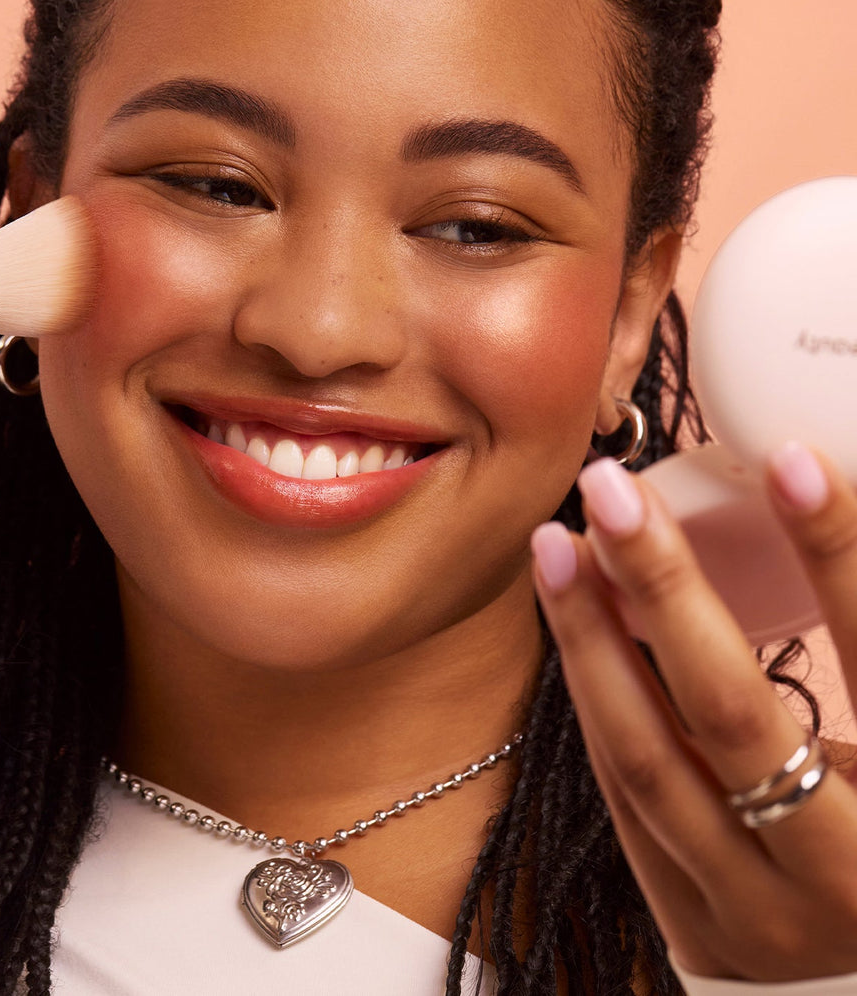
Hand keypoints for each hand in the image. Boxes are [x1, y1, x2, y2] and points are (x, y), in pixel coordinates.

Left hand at [531, 442, 856, 981]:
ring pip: (650, 760)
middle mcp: (838, 877)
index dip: (837, 556)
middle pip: (733, 713)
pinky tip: (573, 623)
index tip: (788, 459)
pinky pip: (627, 799)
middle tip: (610, 487)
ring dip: (593, 640)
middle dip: (664, 586)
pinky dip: (597, 701)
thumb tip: (814, 488)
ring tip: (559, 544)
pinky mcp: (697, 929)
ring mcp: (757, 914)